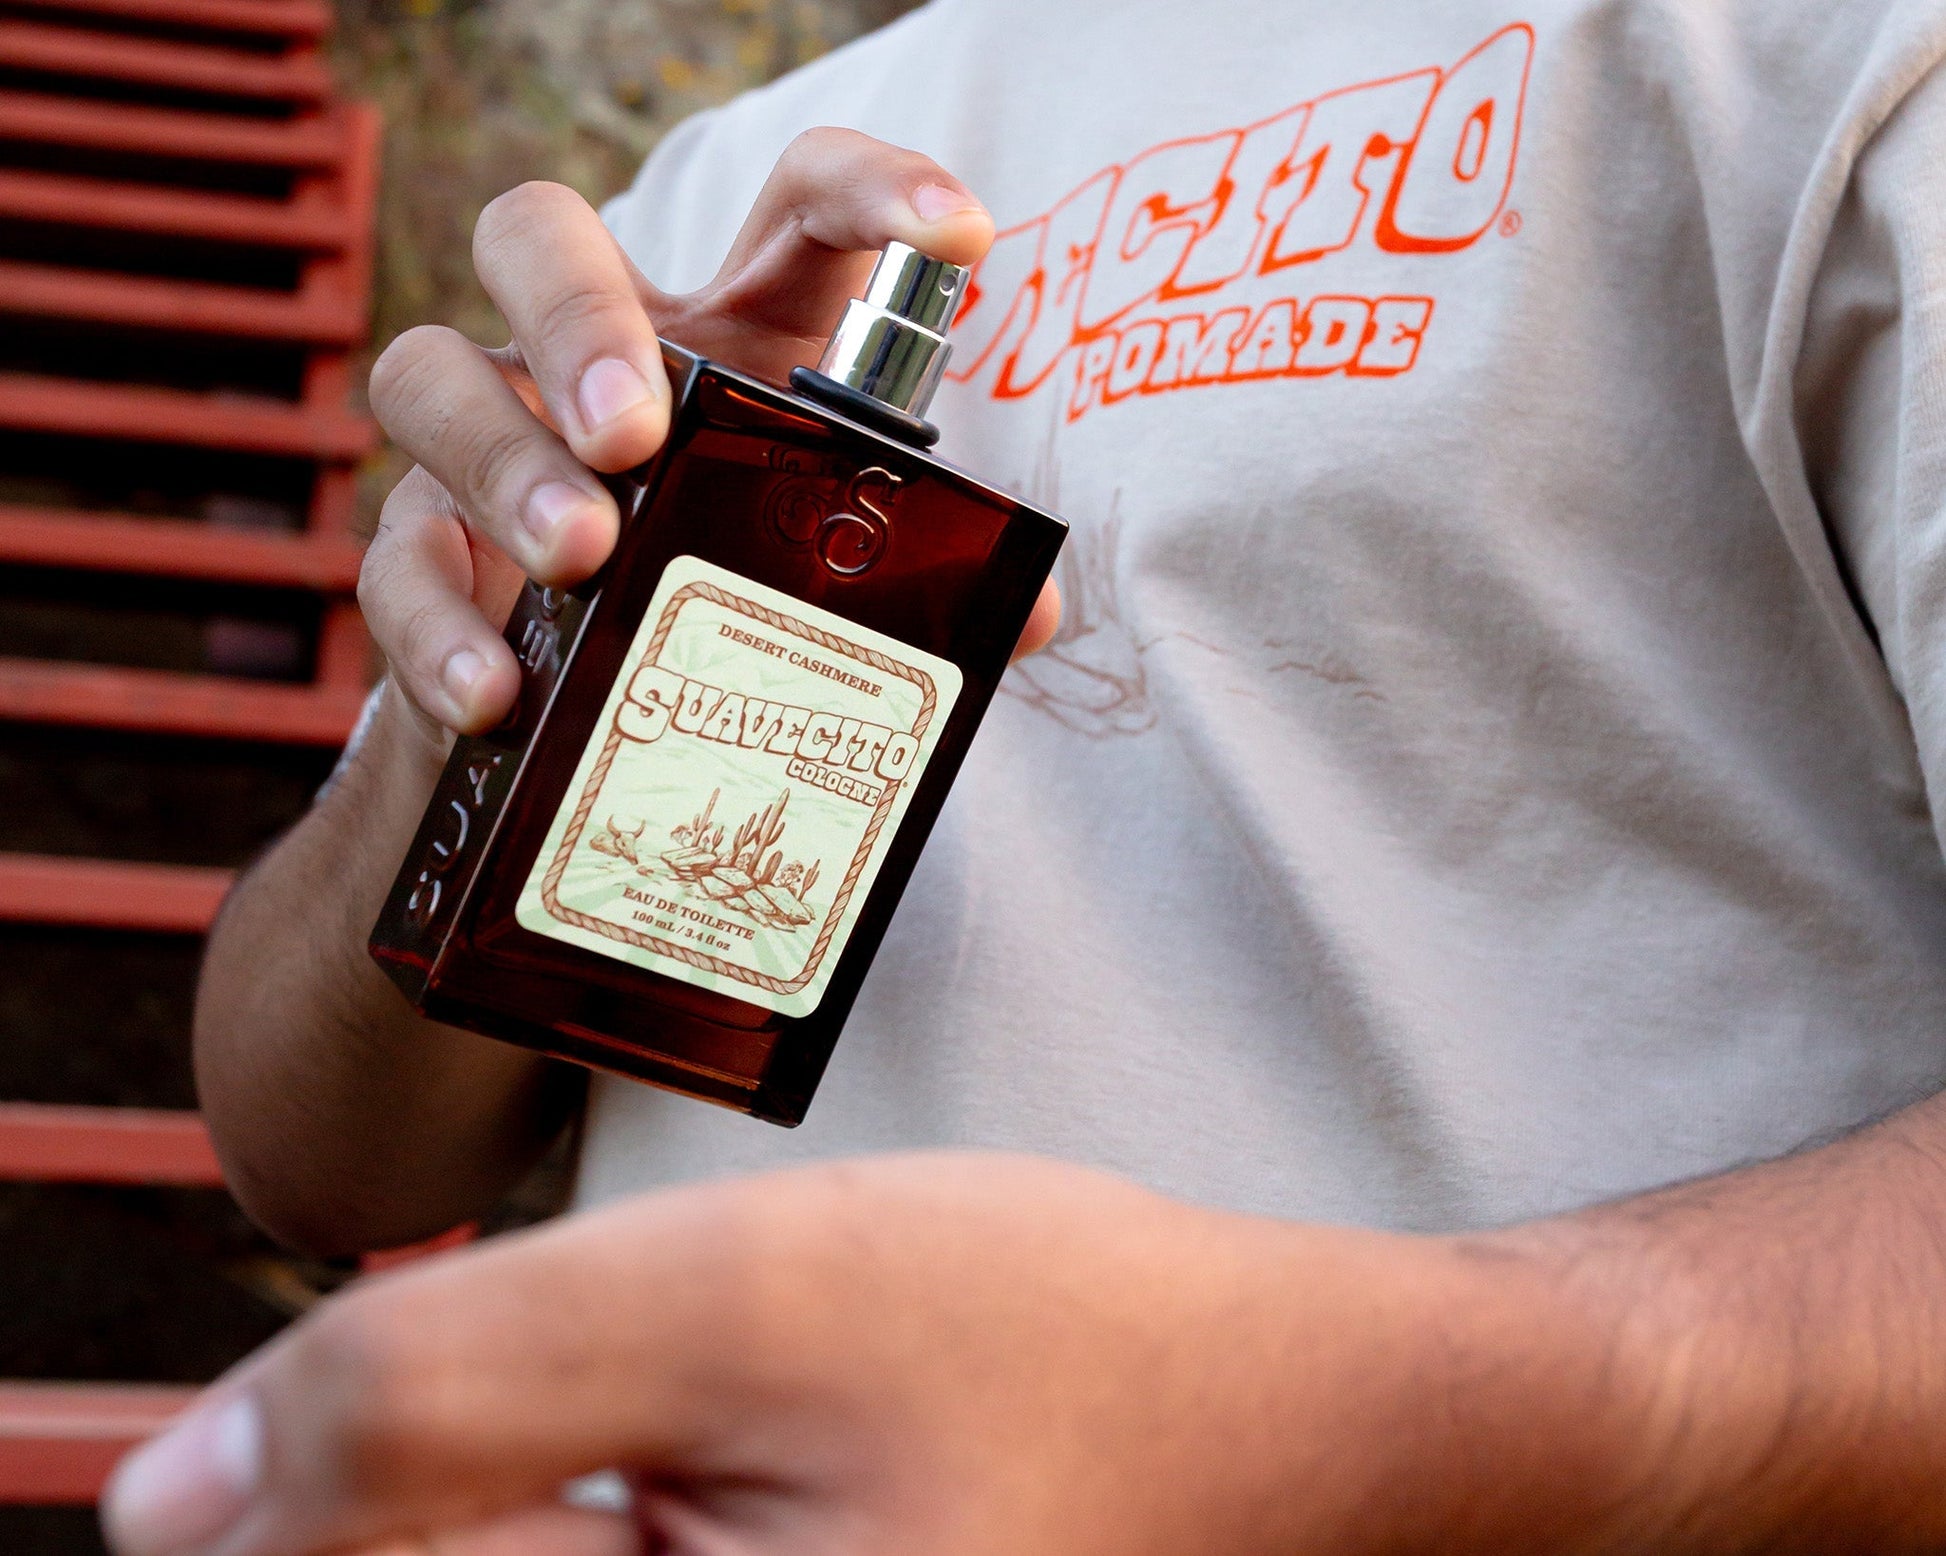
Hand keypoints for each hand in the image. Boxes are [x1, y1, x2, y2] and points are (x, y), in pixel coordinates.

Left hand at [98, 1154, 1634, 1555]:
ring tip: (711, 1433)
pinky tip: (701, 1481)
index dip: (340, 1463)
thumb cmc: (1050, 1337)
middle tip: (670, 1402)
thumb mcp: (735, 1298)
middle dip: (456, 1484)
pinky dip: (585, 1520)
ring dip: (523, 1497)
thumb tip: (160, 1509)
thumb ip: (431, 1389)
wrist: (1277, 1409)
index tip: (557, 1387)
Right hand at [360, 128, 1062, 746]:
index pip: (792, 204)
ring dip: (503, 460)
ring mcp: (491, 449)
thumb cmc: (728, 618)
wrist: (585, 747)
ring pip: (429, 372)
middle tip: (637, 436)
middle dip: (576, 314)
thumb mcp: (832, 586)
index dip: (871, 186)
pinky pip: (394, 559)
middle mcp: (600, 363)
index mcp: (733, 337)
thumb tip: (1028, 617)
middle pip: (539, 234)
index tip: (958, 234)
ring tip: (578, 554)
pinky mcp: (423, 560)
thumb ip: (921, 584)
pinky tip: (500, 691)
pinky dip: (442, 622)